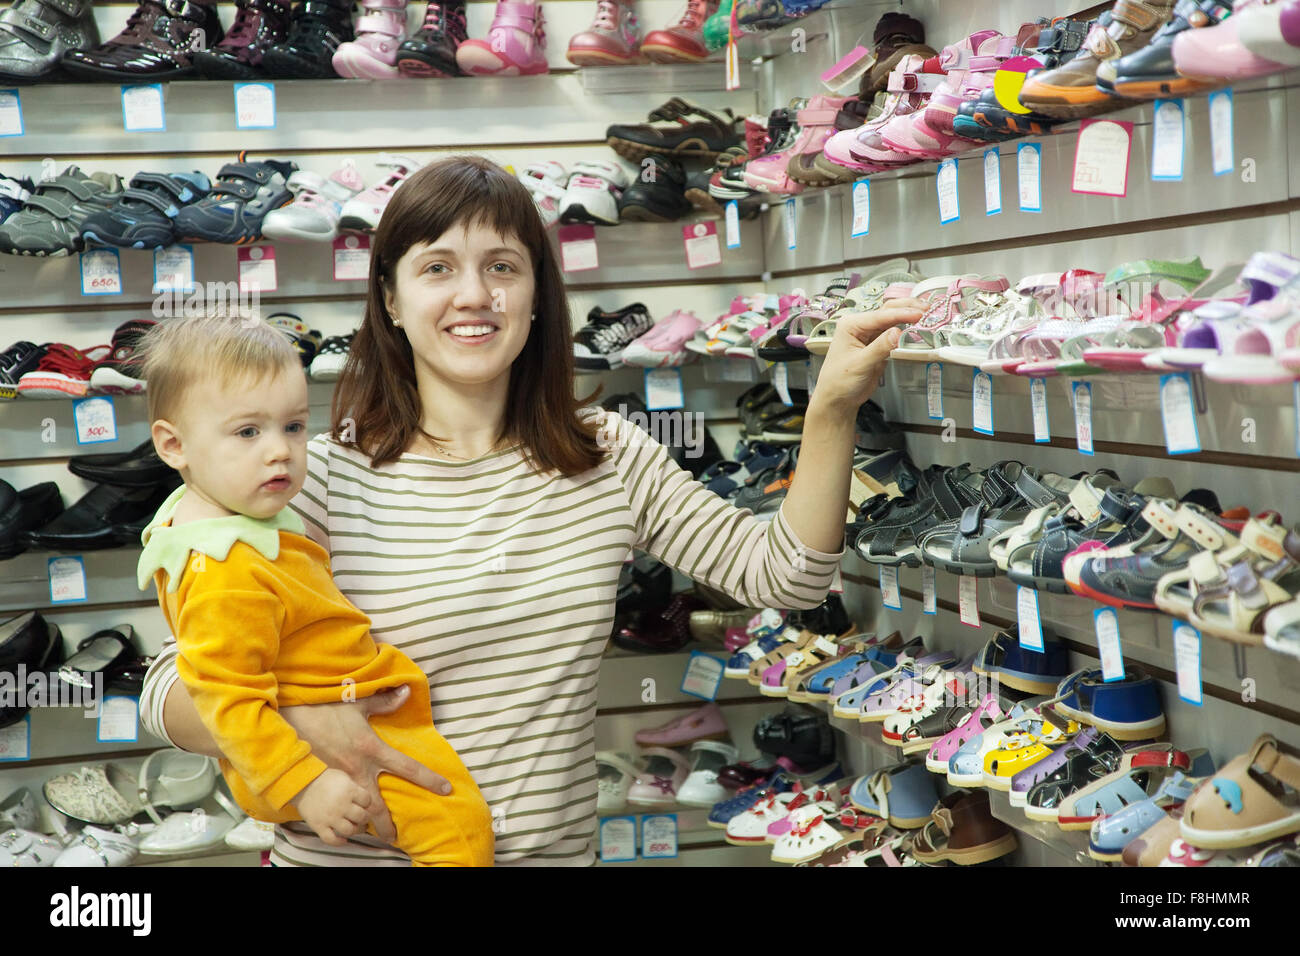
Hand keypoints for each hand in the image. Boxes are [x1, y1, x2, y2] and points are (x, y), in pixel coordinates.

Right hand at [281, 685, 450, 843]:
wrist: (289, 720)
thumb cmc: (325, 708)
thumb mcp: (357, 702)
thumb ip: (385, 701)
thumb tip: (407, 690)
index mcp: (372, 749)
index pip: (408, 767)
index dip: (430, 779)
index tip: (446, 789)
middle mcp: (358, 769)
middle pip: (378, 805)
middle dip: (388, 825)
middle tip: (397, 837)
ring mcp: (339, 781)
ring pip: (356, 812)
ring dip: (365, 824)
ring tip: (372, 834)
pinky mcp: (321, 785)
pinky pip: (335, 809)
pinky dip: (342, 818)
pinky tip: (346, 824)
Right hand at [295, 768, 372, 845]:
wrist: (301, 784)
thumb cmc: (324, 778)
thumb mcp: (343, 777)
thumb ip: (355, 788)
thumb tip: (365, 800)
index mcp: (349, 790)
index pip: (367, 801)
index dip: (367, 803)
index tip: (363, 804)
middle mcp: (341, 805)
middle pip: (361, 817)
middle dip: (364, 818)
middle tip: (362, 818)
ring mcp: (330, 817)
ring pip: (349, 830)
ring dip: (355, 831)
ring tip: (355, 828)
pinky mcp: (319, 826)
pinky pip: (331, 840)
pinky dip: (339, 842)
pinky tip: (343, 839)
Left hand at [809, 299, 924, 413]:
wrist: (839, 399)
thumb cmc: (839, 381)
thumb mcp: (860, 364)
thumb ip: (880, 347)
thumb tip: (897, 332)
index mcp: (850, 325)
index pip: (880, 315)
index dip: (901, 314)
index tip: (918, 314)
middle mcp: (860, 326)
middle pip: (888, 310)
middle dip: (907, 308)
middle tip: (926, 308)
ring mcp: (870, 334)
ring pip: (893, 320)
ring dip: (908, 316)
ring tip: (926, 314)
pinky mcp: (878, 344)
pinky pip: (894, 332)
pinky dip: (906, 329)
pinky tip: (916, 327)